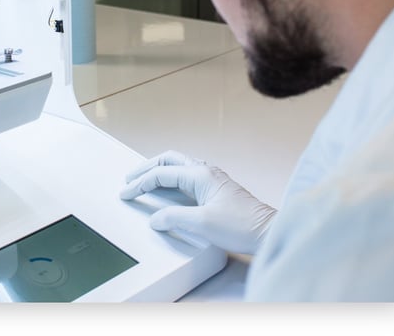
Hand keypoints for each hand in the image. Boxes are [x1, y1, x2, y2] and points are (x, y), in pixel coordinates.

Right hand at [120, 150, 276, 254]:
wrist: (266, 232)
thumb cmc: (241, 226)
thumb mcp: (202, 223)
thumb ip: (174, 218)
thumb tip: (155, 219)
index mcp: (200, 175)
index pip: (162, 173)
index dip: (141, 183)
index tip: (127, 192)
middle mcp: (205, 172)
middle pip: (168, 160)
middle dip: (146, 168)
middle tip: (130, 178)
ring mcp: (211, 179)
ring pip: (177, 166)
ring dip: (158, 171)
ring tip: (143, 180)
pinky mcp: (214, 189)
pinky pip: (185, 176)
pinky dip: (170, 179)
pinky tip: (166, 189)